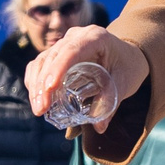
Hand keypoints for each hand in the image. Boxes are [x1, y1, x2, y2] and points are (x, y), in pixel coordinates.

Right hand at [24, 25, 149, 125]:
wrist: (129, 56)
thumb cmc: (128, 66)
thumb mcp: (125, 82)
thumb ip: (112, 101)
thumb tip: (99, 128)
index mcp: (95, 37)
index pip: (71, 50)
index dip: (57, 69)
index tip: (50, 89)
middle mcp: (76, 36)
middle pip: (52, 57)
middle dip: (43, 84)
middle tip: (41, 109)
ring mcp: (65, 43)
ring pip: (43, 60)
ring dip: (36, 85)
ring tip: (38, 109)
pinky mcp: (58, 54)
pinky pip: (41, 64)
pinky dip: (35, 81)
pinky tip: (37, 98)